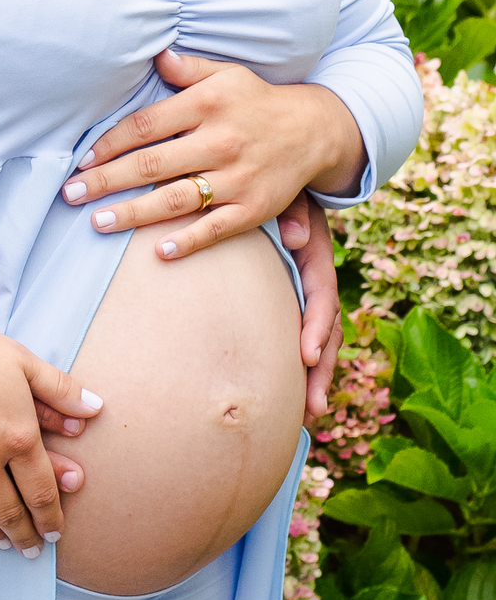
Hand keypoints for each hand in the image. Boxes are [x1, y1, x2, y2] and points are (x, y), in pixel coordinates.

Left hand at [61, 49, 365, 259]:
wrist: (315, 130)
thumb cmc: (256, 101)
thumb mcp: (226, 74)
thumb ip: (187, 68)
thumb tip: (153, 55)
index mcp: (207, 104)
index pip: (145, 125)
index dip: (110, 144)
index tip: (82, 160)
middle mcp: (220, 141)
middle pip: (151, 164)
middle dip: (106, 180)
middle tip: (71, 193)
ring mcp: (237, 178)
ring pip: (176, 199)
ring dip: (133, 213)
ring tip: (96, 222)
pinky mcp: (254, 208)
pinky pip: (216, 228)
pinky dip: (187, 241)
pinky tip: (158, 252)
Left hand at [277, 193, 343, 423]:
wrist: (273, 184)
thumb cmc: (276, 189)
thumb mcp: (289, 195)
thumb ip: (292, 211)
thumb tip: (294, 235)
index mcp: (316, 257)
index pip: (323, 297)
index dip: (318, 327)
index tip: (308, 355)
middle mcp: (317, 282)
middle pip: (327, 331)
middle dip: (322, 370)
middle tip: (312, 405)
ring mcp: (305, 295)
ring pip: (318, 342)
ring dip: (315, 378)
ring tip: (307, 415)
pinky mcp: (290, 302)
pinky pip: (298, 338)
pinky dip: (298, 368)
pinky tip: (290, 398)